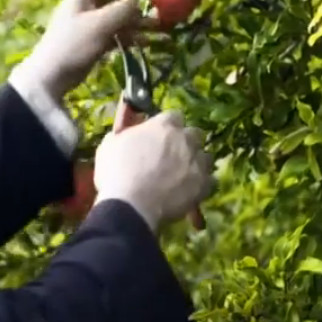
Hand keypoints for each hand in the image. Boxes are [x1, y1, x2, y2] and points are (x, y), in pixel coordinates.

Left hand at [17, 0, 153, 101]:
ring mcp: (87, 25)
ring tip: (156, 25)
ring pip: (115, 16)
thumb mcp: (101, 23)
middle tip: (155, 2)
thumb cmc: (74, 43)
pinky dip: (127, 36)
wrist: (52, 76)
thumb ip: (125, 9)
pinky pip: (113, 34)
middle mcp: (84, 6)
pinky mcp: (91, 43)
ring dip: (134, 20)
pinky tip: (144, 42)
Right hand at [92, 109, 213, 231]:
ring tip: (182, 175)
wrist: (130, 206)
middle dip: (186, 141)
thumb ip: (125, 129)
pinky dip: (201, 184)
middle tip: (172, 155)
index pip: (174, 116)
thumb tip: (130, 122)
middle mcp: (185, 139)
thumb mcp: (111, 144)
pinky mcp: (204, 185)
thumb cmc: (116, 173)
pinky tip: (189, 191)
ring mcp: (197, 162)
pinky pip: (210, 181)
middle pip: (194, 133)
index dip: (167, 126)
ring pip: (205, 156)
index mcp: (163, 125)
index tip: (159, 136)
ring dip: (196, 162)